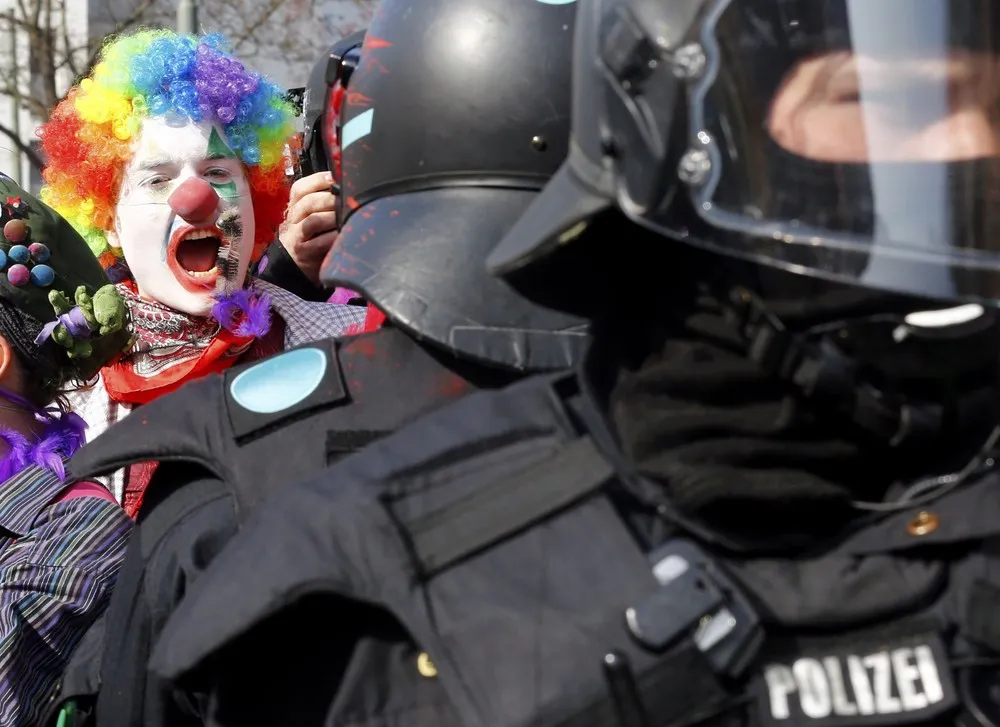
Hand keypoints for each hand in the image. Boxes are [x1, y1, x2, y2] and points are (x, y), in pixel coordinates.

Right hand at [278, 171, 339, 285]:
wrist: (293, 266)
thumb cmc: (310, 237)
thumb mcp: (311, 217)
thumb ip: (323, 202)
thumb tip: (347, 184)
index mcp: (294, 206)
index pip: (300, 188)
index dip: (318, 180)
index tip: (336, 177)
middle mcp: (292, 219)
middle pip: (308, 202)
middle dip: (330, 198)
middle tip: (348, 198)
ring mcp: (297, 237)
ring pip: (313, 220)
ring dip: (333, 216)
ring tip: (348, 214)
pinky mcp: (304, 253)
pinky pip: (320, 242)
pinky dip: (334, 236)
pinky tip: (345, 233)